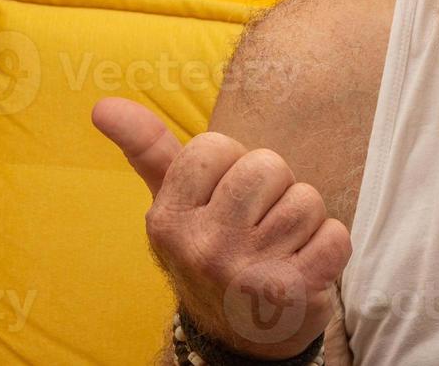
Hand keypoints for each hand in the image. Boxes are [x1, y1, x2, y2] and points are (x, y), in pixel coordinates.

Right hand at [91, 96, 349, 359]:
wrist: (240, 334)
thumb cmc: (212, 248)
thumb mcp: (173, 203)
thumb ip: (147, 149)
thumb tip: (102, 104)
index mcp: (167, 219)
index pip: (216, 146)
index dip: (232, 166)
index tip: (224, 201)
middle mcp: (200, 247)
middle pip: (267, 166)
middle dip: (274, 189)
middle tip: (258, 226)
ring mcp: (243, 272)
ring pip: (306, 200)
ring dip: (305, 222)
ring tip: (280, 248)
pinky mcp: (289, 293)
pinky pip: (336, 236)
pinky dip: (331, 248)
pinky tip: (305, 268)